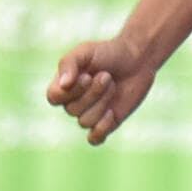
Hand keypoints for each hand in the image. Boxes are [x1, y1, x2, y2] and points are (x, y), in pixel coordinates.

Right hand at [46, 35, 160, 144]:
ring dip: (102, 103)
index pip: (54, 97)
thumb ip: (69, 64)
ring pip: (85, 122)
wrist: (137, 59)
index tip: (87, 76)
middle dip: (93, 93)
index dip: (70, 91)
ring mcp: (90, 114)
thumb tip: (63, 85)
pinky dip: (102, 128)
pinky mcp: (106, 124)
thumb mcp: (85, 51)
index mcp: (64, 85)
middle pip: (72, 110)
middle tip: (107, 76)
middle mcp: (74, 102)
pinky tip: (112, 112)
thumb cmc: (108, 52)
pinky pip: (95, 138)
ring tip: (113, 86)